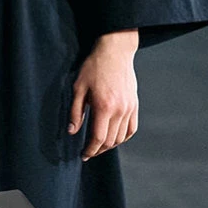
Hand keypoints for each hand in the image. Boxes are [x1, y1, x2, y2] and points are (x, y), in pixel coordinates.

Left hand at [68, 29, 138, 160]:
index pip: (98, 138)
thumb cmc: (93, 68)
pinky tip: (114, 139)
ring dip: (110, 146)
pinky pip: (132, 128)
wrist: (115, 52)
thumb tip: (72, 131)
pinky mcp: (135, 105)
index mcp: (104, 107)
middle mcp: (119, 110)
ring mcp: (129, 108)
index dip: (90, 150)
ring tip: (98, 147)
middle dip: (98, 150)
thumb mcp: (78, 89)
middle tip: (88, 152)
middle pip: (110, 141)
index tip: (83, 155)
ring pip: (121, 137)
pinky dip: (123, 137)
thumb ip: (76, 112)